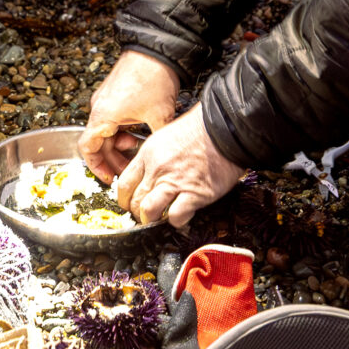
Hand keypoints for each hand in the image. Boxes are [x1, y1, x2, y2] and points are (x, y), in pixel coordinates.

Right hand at [80, 49, 181, 181]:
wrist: (156, 48)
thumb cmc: (153, 77)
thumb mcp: (160, 116)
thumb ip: (157, 142)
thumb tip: (164, 161)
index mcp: (103, 115)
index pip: (87, 148)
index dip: (96, 167)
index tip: (109, 177)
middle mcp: (99, 107)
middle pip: (97, 142)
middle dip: (112, 158)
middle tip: (126, 170)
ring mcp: (105, 99)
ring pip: (105, 130)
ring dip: (118, 144)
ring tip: (136, 147)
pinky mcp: (114, 93)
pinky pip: (111, 118)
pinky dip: (121, 129)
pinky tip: (137, 131)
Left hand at [113, 109, 243, 228]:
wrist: (223, 128)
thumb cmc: (199, 129)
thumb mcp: (165, 136)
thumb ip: (155, 157)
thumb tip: (149, 174)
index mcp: (148, 154)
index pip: (124, 184)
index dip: (124, 199)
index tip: (129, 203)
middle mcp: (158, 169)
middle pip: (134, 200)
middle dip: (136, 212)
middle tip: (143, 215)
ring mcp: (175, 182)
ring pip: (148, 211)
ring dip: (151, 219)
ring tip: (158, 219)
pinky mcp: (194, 194)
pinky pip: (176, 216)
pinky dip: (177, 220)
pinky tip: (181, 215)